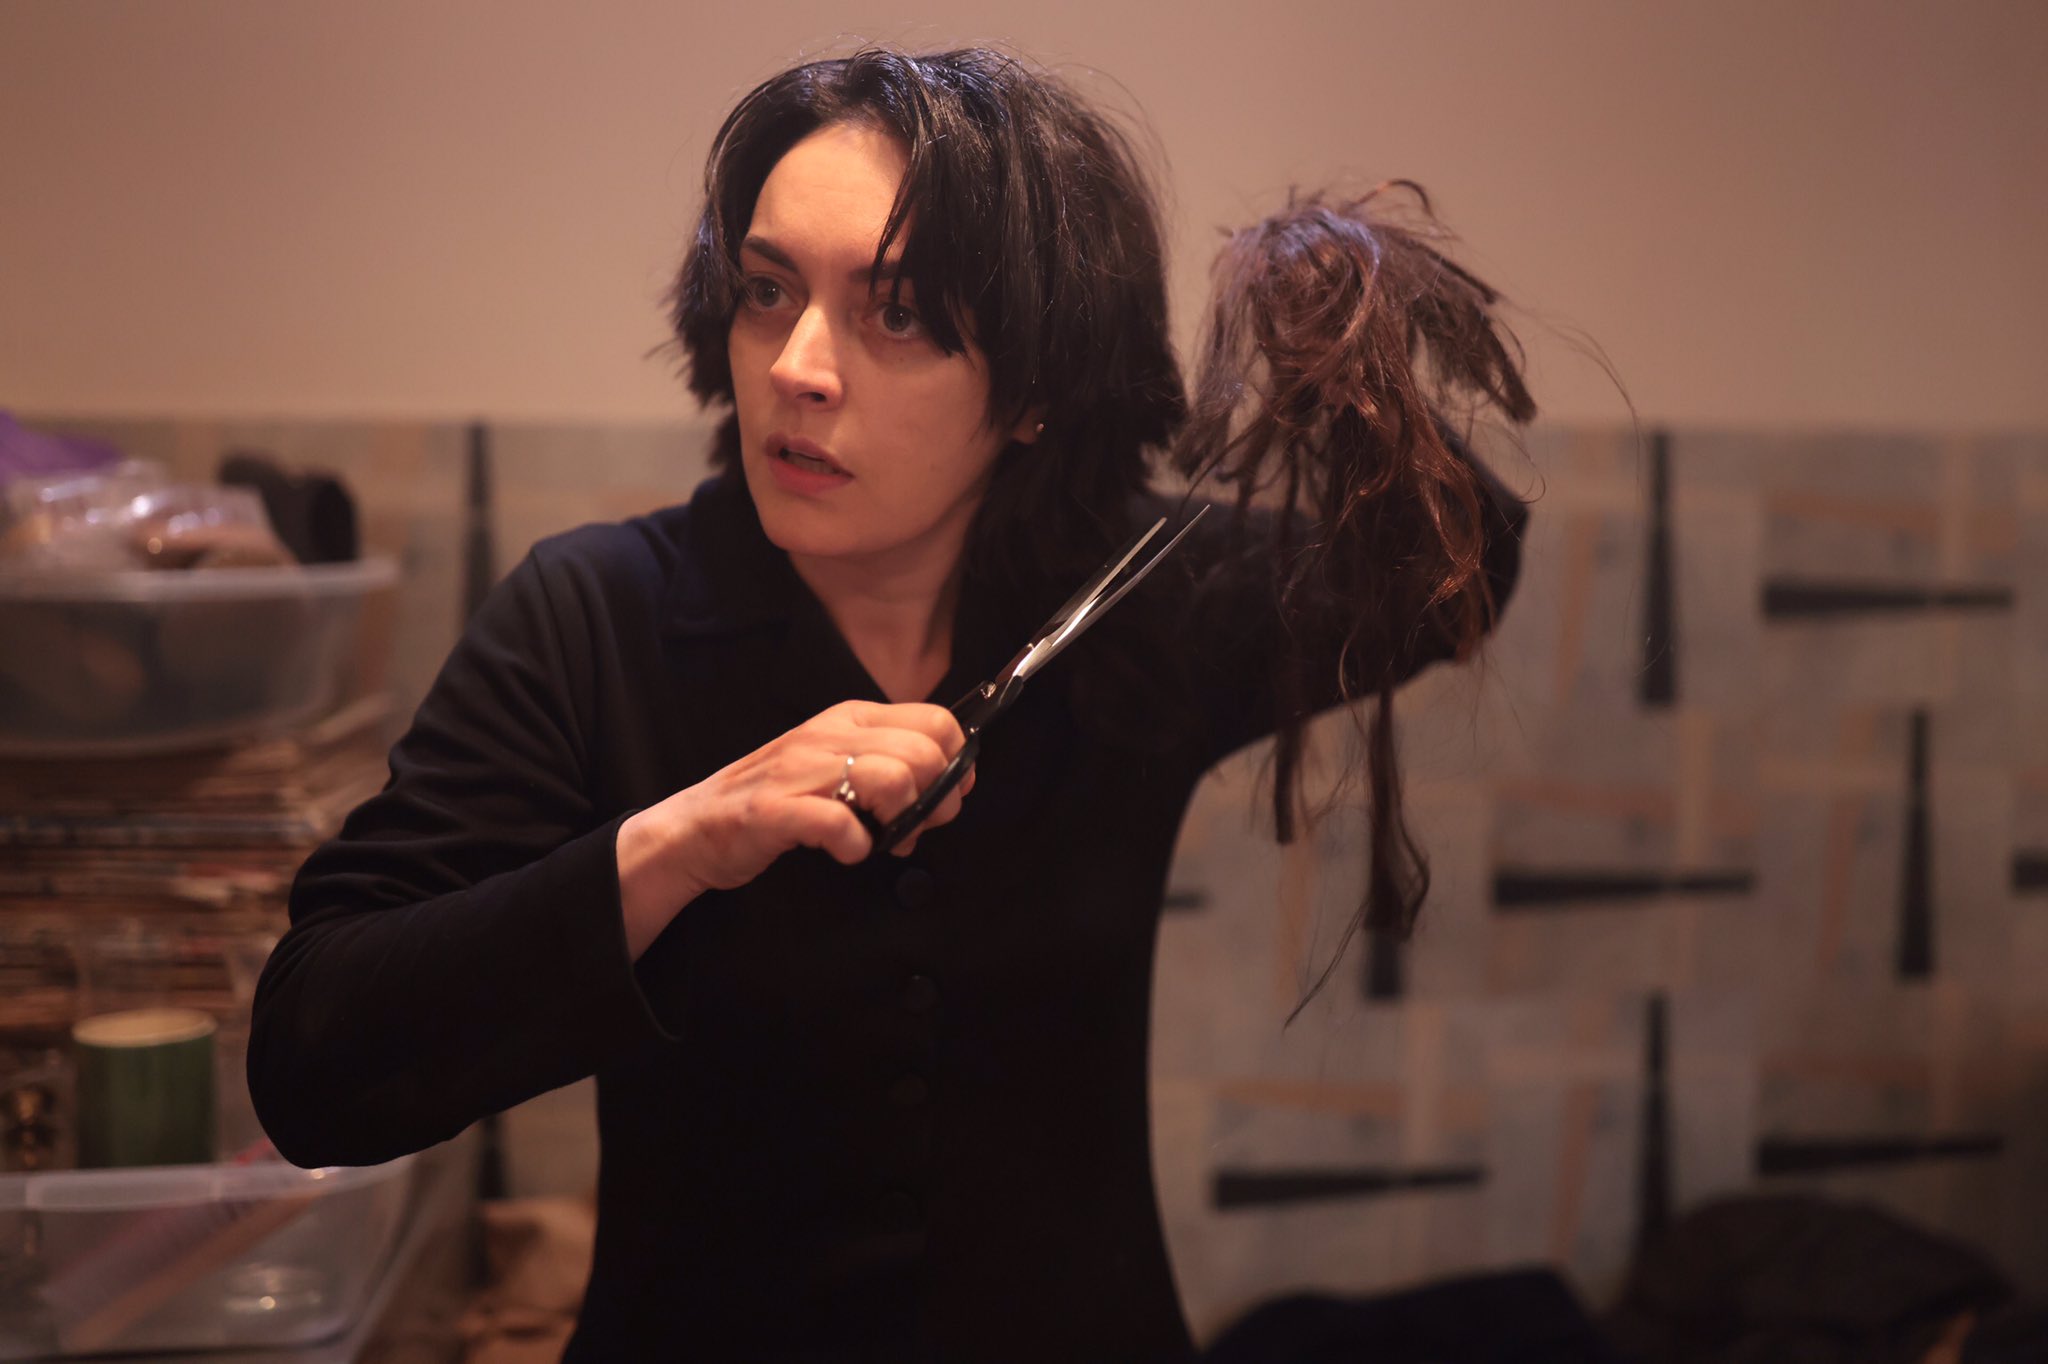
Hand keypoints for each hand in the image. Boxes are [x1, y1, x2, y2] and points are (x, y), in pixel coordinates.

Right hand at [616, 701, 973, 955]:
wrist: (696, 826)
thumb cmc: (776, 799)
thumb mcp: (837, 763)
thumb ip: (889, 764)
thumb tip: (951, 785)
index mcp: (850, 719)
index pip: (936, 720)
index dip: (955, 764)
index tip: (945, 795)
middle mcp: (829, 735)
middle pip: (924, 753)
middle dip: (935, 800)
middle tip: (914, 828)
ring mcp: (800, 770)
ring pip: (891, 779)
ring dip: (900, 820)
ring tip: (884, 839)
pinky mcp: (775, 809)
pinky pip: (839, 823)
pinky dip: (854, 845)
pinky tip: (847, 850)